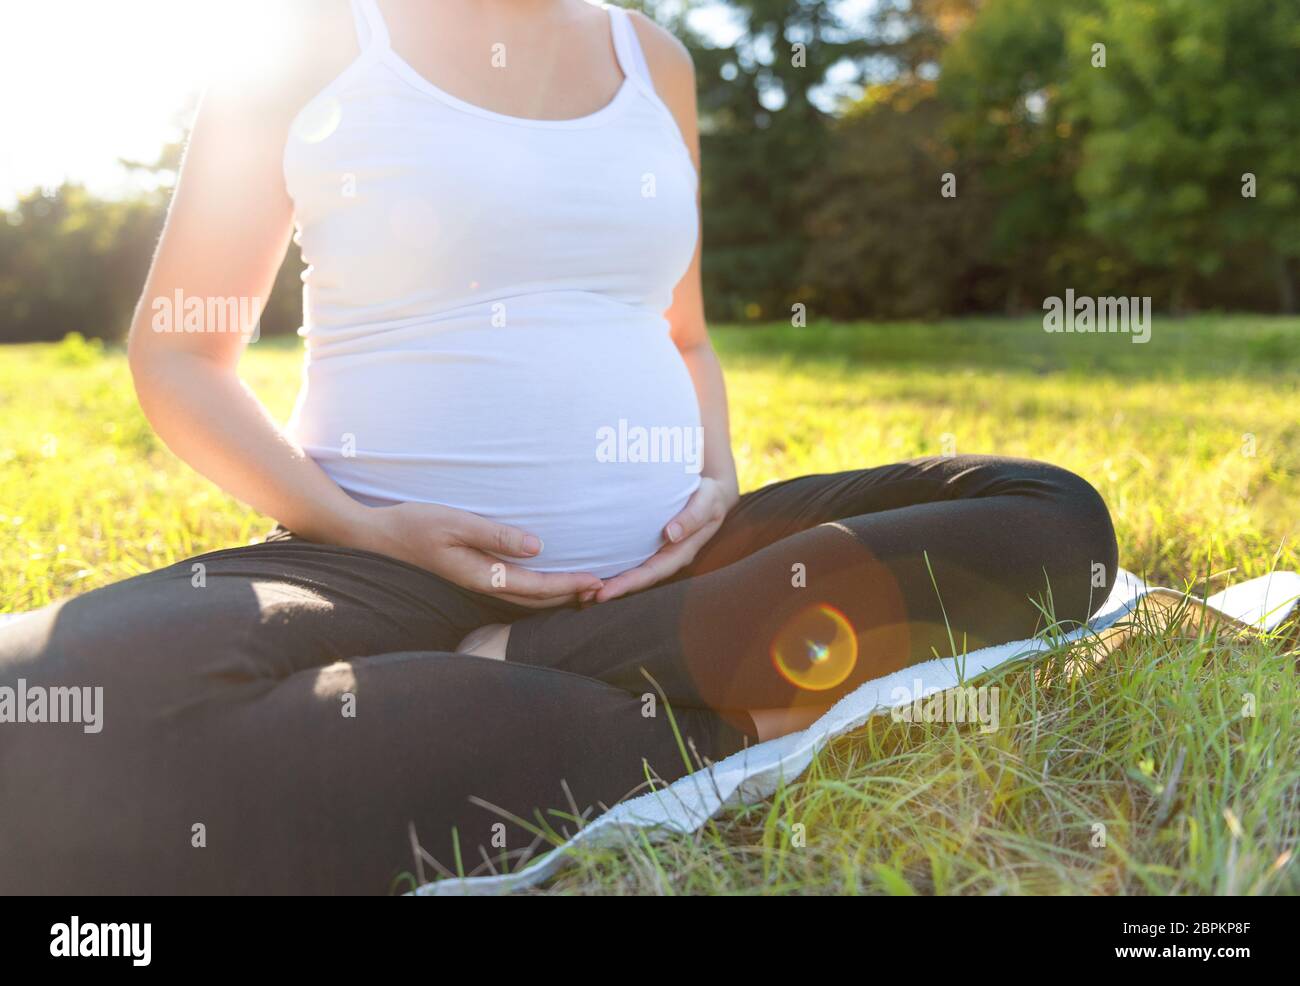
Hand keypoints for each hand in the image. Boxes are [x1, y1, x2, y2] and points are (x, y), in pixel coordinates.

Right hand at [352, 501, 602, 608]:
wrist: (374, 537)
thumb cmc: (412, 524)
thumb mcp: (454, 522)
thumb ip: (494, 535)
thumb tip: (537, 547)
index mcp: (480, 575)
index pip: (536, 585)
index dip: (569, 585)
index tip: (597, 581)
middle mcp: (481, 586)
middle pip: (536, 599)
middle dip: (571, 596)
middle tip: (605, 590)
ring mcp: (475, 585)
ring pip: (525, 598)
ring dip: (556, 596)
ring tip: (585, 591)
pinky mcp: (471, 577)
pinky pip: (513, 589)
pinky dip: (537, 589)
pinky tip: (547, 581)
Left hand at [592, 476, 738, 603]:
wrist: (711, 493)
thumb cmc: (709, 496)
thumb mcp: (707, 501)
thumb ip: (692, 517)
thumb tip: (671, 534)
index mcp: (681, 553)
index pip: (651, 573)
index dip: (627, 584)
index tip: (604, 592)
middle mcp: (667, 558)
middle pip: (637, 580)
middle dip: (612, 590)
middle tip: (584, 597)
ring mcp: (658, 553)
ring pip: (632, 573)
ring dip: (609, 583)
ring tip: (581, 591)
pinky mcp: (649, 545)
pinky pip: (629, 559)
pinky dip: (612, 567)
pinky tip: (592, 569)